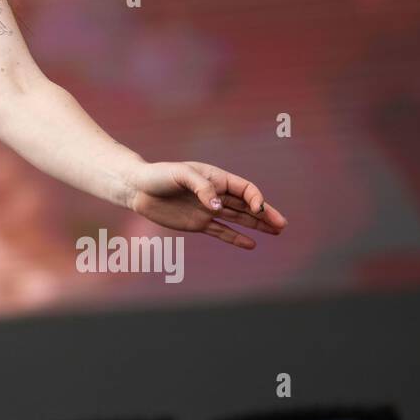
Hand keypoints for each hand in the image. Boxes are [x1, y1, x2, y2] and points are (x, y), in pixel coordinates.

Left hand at [123, 160, 286, 248]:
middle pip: (246, 205)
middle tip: (282, 224)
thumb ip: (201, 187)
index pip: (244, 189)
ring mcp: (207, 209)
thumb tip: (217, 207)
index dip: (255, 198)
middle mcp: (215, 194)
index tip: (258, 209)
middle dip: (265, 214)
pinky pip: (221, 232)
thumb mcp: (180, 175)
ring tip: (276, 232)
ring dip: (257, 225)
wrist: (137, 188)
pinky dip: (236, 238)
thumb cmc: (158, 175)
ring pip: (238, 218)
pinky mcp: (198, 223)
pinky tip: (251, 244)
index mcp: (215, 177)